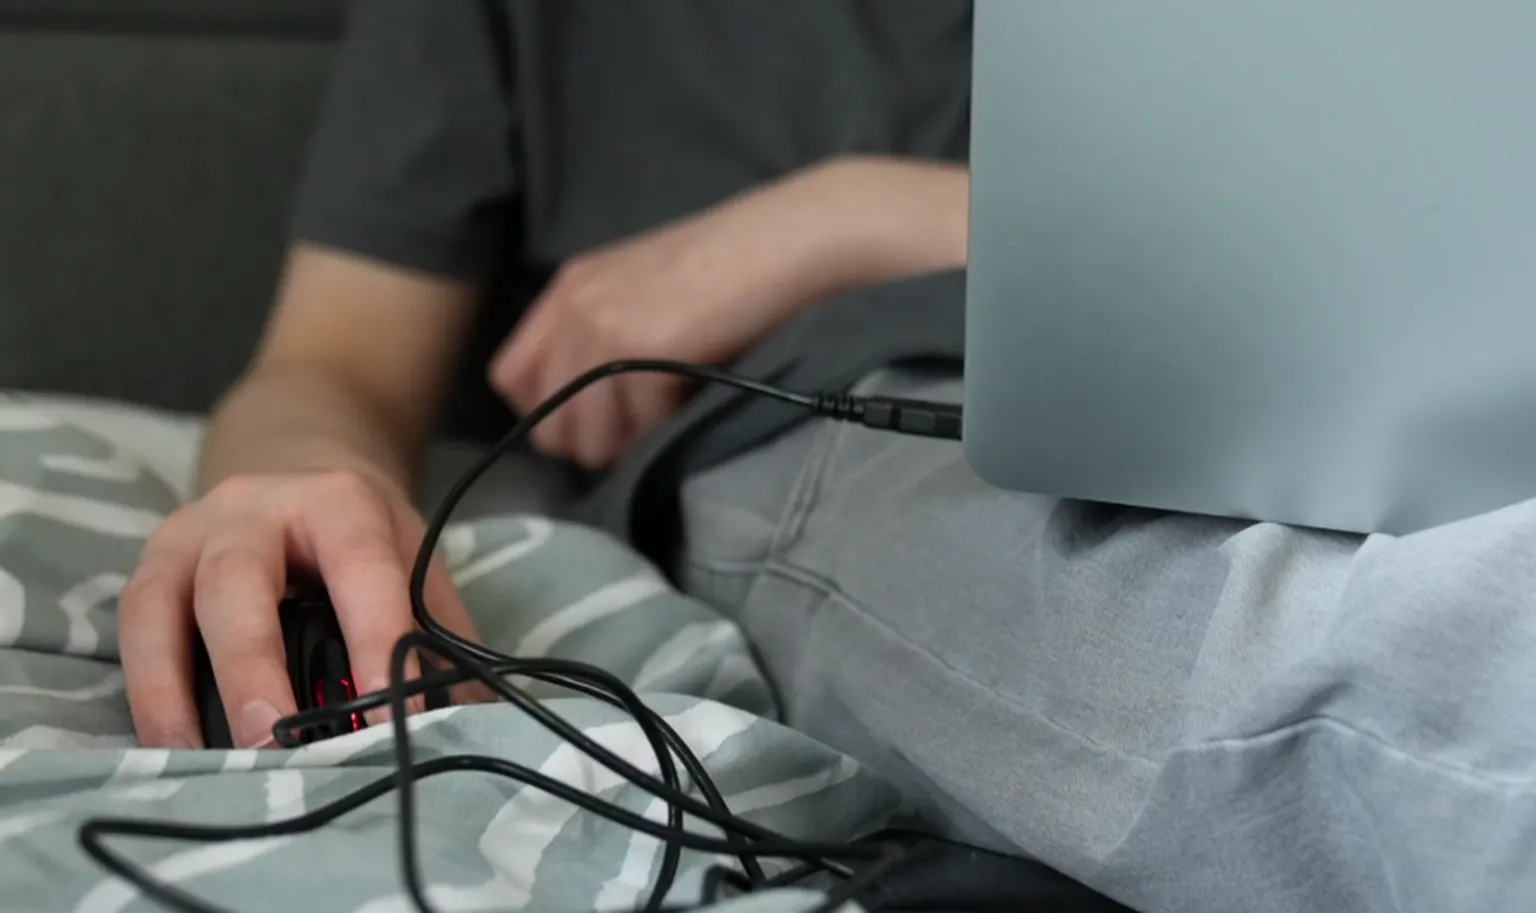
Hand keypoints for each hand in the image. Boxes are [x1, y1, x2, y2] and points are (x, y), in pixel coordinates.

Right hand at [119, 467, 479, 748]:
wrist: (295, 471)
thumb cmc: (361, 537)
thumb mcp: (413, 560)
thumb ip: (438, 634)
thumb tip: (467, 719)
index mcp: (339, 502)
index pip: (360, 566)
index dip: (374, 637)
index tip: (388, 712)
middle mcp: (252, 509)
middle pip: (238, 583)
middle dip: (252, 667)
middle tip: (273, 742)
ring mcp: (189, 535)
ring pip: (164, 607)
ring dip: (178, 692)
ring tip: (209, 764)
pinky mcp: (148, 568)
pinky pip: (133, 631)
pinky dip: (148, 696)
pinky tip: (174, 749)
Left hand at [489, 165, 856, 469]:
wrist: (779, 243)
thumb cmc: (725, 268)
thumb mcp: (639, 292)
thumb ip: (601, 334)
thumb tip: (588, 413)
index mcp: (567, 289)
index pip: (510, 377)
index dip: (545, 412)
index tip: (587, 420)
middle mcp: (573, 307)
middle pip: (545, 419)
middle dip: (587, 442)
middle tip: (631, 436)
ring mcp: (602, 327)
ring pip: (586, 434)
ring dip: (625, 444)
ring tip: (662, 422)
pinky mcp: (640, 348)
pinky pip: (640, 423)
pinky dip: (665, 427)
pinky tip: (689, 402)